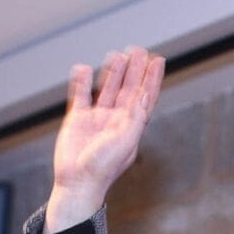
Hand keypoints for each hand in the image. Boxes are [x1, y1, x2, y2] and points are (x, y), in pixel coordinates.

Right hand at [43, 46, 164, 233]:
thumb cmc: (103, 168)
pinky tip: (83, 68)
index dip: (152, 79)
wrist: (77, 183)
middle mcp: (116, 121)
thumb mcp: (125, 142)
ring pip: (107, 90)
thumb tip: (144, 93)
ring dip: (113, 73)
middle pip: (128, 89)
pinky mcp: (78, 120)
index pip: (145, 97)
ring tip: (117, 55)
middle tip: (138, 50)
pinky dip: (82, 82)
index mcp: (131, 126)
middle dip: (134, 70)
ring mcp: (96, 119)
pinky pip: (81, 96)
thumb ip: (135, 117)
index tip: (157, 60)